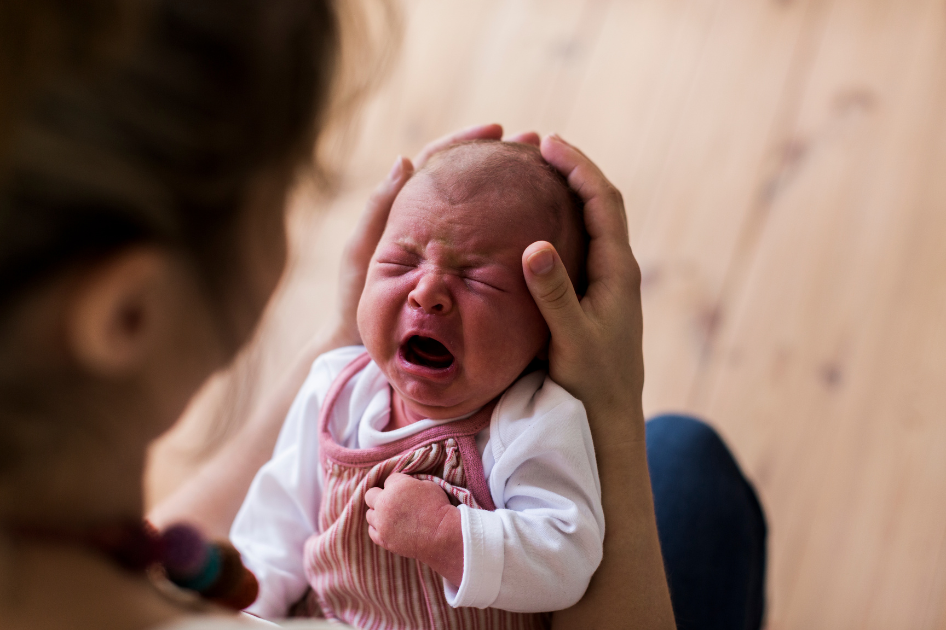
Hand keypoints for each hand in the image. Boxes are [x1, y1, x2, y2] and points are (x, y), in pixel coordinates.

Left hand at [328, 123, 531, 347]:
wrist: (364, 345)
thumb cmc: (357, 299)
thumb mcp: (363, 252)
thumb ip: (379, 210)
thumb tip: (405, 161)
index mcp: (408, 209)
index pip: (440, 162)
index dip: (467, 142)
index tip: (497, 130)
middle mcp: (434, 223)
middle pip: (470, 180)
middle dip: (502, 159)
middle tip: (535, 143)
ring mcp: (451, 248)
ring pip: (485, 211)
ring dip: (513, 190)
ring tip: (547, 174)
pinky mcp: (464, 273)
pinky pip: (491, 245)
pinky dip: (513, 230)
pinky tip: (540, 224)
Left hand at [364, 473, 463, 584]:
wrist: (443, 535)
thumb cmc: (439, 508)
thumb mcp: (428, 485)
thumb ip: (409, 483)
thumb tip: (403, 486)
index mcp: (396, 486)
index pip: (389, 480)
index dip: (399, 484)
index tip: (407, 492)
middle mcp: (384, 503)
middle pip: (370, 494)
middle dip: (380, 496)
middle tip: (393, 502)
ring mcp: (381, 523)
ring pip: (370, 514)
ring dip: (378, 513)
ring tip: (393, 517)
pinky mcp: (383, 539)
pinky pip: (372, 530)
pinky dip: (378, 528)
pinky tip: (389, 527)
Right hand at [521, 134, 644, 440]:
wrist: (610, 417)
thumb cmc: (592, 382)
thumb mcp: (570, 339)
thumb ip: (553, 294)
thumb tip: (535, 246)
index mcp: (617, 271)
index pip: (603, 202)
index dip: (578, 167)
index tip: (548, 143)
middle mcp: (618, 270)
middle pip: (600, 204)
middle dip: (573, 170)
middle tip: (538, 147)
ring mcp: (608, 283)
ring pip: (591, 223)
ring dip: (568, 193)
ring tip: (535, 174)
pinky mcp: (595, 297)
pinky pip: (580, 245)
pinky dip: (561, 222)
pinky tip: (535, 225)